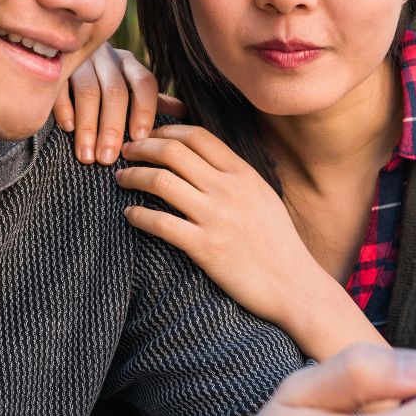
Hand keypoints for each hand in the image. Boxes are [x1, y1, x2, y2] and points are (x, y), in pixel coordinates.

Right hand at [52, 43, 185, 164]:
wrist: (65, 46)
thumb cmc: (104, 80)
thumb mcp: (128, 84)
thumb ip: (152, 99)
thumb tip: (183, 111)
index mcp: (128, 64)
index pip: (144, 83)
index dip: (144, 111)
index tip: (140, 139)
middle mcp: (106, 57)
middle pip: (115, 91)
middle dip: (113, 128)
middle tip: (109, 160)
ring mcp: (79, 59)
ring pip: (87, 91)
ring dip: (88, 127)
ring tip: (88, 157)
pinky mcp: (54, 65)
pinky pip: (59, 86)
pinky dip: (65, 108)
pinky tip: (68, 129)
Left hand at [118, 125, 321, 326]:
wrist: (293, 285)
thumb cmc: (277, 243)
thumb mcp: (263, 196)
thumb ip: (235, 176)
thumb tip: (204, 158)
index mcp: (243, 174)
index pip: (197, 136)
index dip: (165, 130)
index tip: (148, 136)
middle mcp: (228, 189)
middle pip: (173, 151)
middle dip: (141, 147)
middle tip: (125, 152)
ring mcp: (216, 217)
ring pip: (161, 181)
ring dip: (133, 176)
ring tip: (121, 179)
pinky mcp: (205, 247)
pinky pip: (160, 223)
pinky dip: (138, 215)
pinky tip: (129, 215)